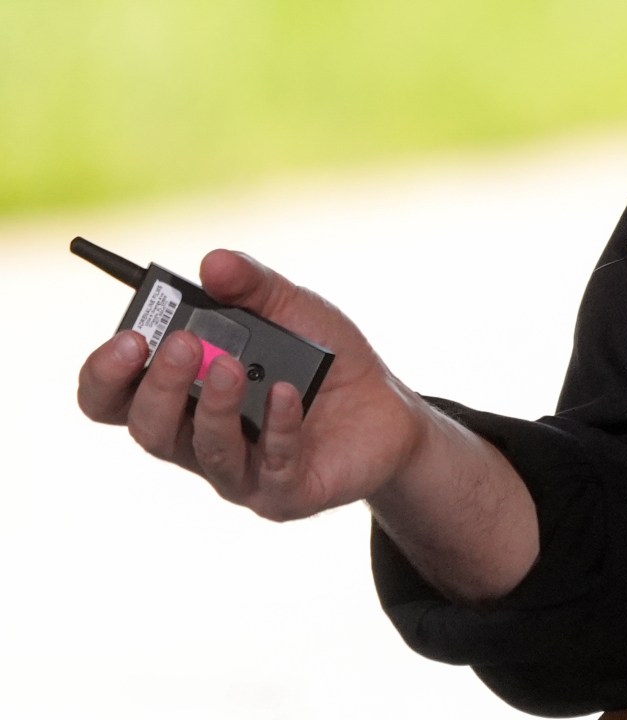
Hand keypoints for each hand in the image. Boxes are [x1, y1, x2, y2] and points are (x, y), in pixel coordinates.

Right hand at [74, 249, 428, 521]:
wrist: (390, 411)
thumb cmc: (326, 360)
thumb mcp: (293, 310)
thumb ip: (252, 287)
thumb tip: (213, 263)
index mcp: (180, 396)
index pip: (113, 397)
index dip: (106, 374)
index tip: (130, 337)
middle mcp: (197, 439)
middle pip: (146, 427)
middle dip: (158, 385)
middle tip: (183, 344)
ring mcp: (239, 471)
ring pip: (204, 450)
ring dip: (213, 407)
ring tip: (230, 366)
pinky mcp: (284, 493)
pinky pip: (271, 466)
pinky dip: (278, 427)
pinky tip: (289, 393)